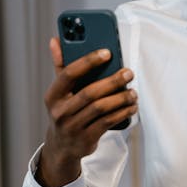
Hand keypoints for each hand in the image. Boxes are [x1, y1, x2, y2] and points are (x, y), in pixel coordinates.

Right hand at [36, 37, 137, 186]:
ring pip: (101, 108)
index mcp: (53, 95)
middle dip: (112, 81)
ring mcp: (73, 127)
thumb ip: (60, 65)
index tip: (107, 52)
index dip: (88, 61)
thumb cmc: (65, 112)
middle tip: (128, 73)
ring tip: (133, 92)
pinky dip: (122, 113)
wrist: (62, 146)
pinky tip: (131, 106)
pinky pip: (107, 122)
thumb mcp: (59, 91)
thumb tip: (55, 40)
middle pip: (89, 92)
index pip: (69, 74)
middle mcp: (60, 112)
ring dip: (121, 98)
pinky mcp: (86, 138)